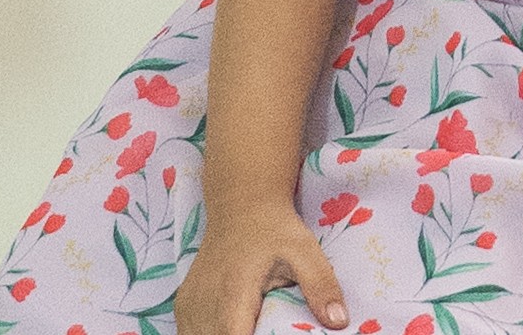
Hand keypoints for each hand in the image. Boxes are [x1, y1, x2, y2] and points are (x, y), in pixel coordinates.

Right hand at [174, 202, 346, 334]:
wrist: (243, 202)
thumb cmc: (275, 227)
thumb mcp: (304, 250)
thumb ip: (320, 285)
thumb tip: (339, 321)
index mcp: (233, 294)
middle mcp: (204, 303)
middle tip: (263, 326)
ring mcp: (189, 305)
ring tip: (248, 324)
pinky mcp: (183, 304)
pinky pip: (189, 333)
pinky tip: (227, 327)